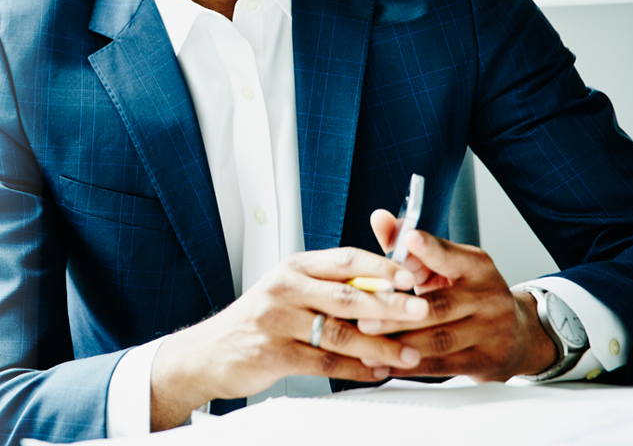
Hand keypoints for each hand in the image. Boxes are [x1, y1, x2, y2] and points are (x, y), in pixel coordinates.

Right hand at [150, 245, 430, 430]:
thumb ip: (329, 287)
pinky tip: (377, 373)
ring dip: (379, 345)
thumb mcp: (290, 290)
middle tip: (421, 310)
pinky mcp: (274, 354)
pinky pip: (325, 363)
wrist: (211, 351)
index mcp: (295, 266)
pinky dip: (356, 370)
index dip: (381, 266)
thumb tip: (383, 289)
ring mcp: (278, 320)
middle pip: (348, 294)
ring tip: (407, 354)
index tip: (411, 276)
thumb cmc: (259, 319)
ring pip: (340, 333)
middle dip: (389, 303)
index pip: (345, 258)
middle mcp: (286, 287)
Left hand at [356, 217, 558, 382]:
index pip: (450, 255)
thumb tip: (379, 218)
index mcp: (476, 265)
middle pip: (439, 305)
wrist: (518, 334)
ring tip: (369, 343)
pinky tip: (387, 363)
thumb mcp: (445, 265)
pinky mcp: (486, 362)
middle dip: (398, 314)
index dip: (429, 248)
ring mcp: (491, 331)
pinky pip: (443, 366)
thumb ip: (410, 246)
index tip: (409, 240)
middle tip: (365, 319)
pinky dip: (411, 366)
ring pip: (439, 340)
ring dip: (400, 343)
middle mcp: (488, 296)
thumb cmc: (467, 292)